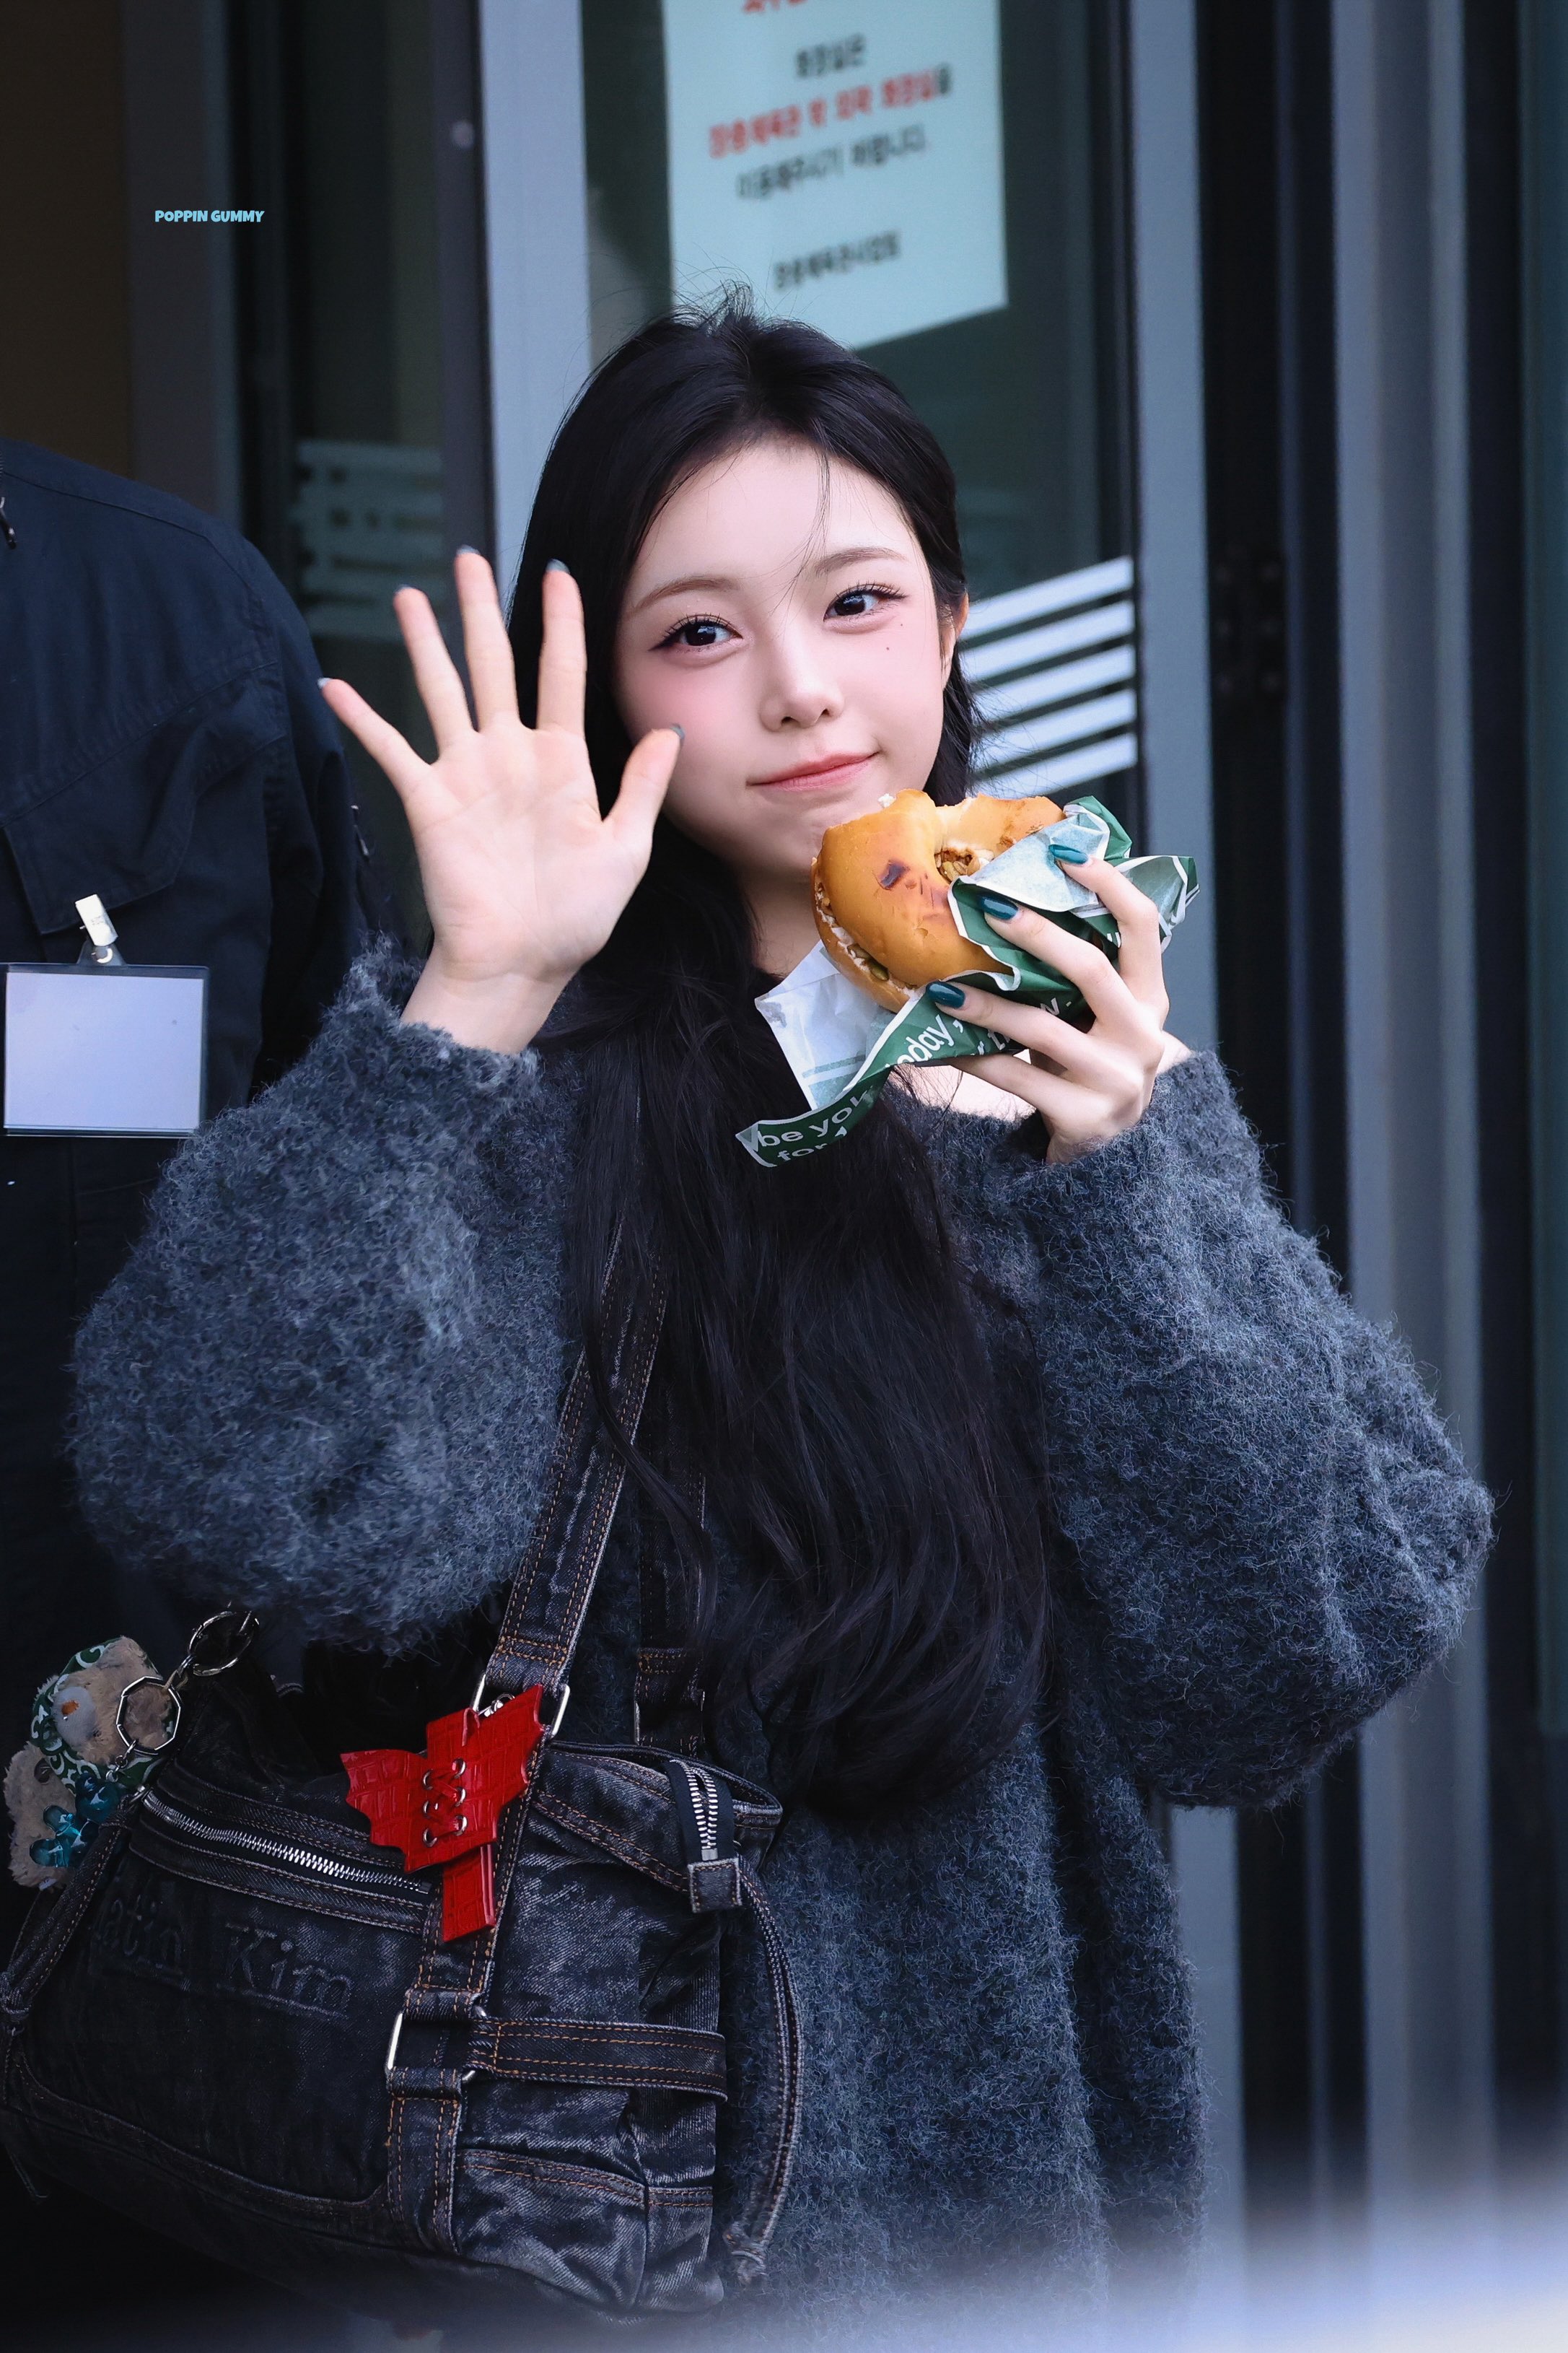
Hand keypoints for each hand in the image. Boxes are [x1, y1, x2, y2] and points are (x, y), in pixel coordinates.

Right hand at [320, 553, 680, 1051]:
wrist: (522, 963)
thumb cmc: (577, 916)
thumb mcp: (626, 850)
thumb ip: (641, 787)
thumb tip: (668, 732)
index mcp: (563, 761)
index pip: (562, 672)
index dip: (561, 622)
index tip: (557, 572)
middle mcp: (510, 755)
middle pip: (494, 663)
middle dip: (482, 609)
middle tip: (470, 557)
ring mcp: (467, 774)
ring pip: (443, 689)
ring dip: (425, 643)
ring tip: (409, 595)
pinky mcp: (429, 801)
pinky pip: (392, 749)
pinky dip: (363, 718)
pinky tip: (336, 686)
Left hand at [941, 857, 1188, 1162]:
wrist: (1110, 1158)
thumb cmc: (1091, 1068)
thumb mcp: (1101, 1020)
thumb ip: (1078, 975)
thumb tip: (1013, 902)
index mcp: (1152, 999)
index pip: (1142, 925)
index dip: (1108, 884)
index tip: (1066, 852)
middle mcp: (1142, 1036)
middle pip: (1090, 969)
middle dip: (1036, 934)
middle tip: (988, 907)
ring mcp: (1116, 1080)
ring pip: (1042, 1029)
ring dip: (986, 1006)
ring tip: (942, 989)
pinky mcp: (1083, 1117)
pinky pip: (1018, 1079)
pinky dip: (976, 1059)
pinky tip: (943, 1045)